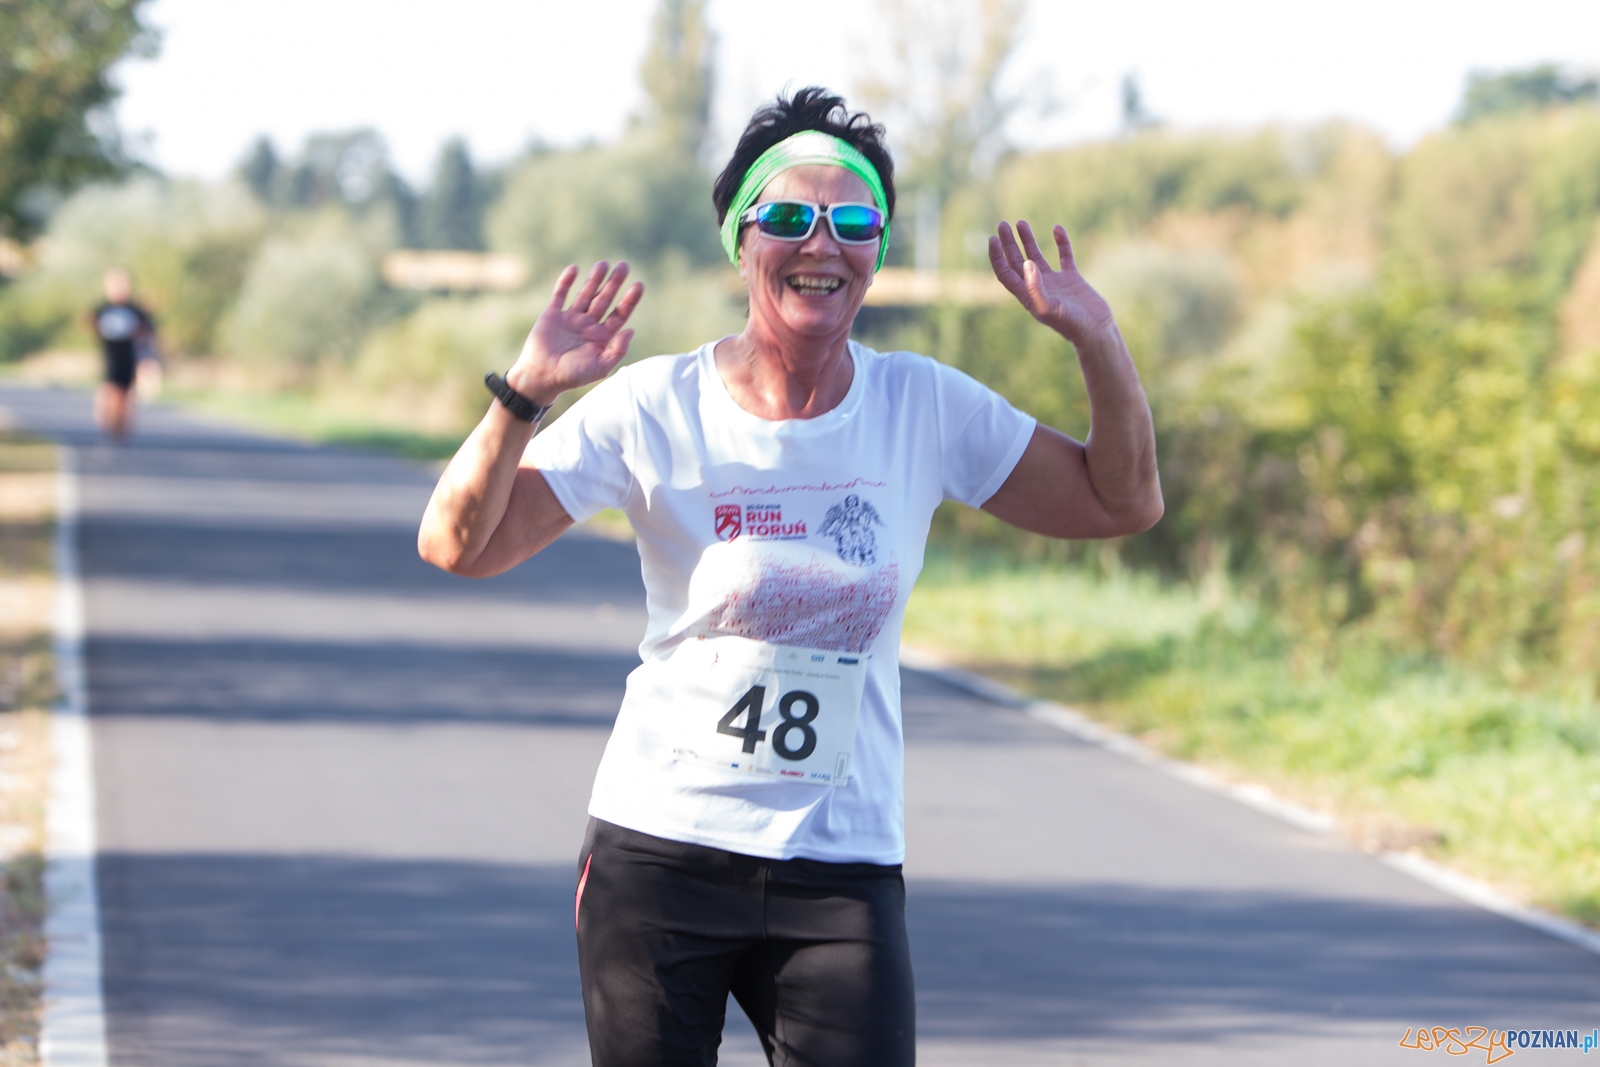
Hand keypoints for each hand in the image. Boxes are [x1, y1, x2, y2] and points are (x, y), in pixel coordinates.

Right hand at [505, 261, 644, 405]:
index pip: (619, 314)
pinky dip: (566, 282)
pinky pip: (560, 294)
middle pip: (604, 299)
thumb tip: (631, 330)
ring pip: (585, 293)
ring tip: (604, 264)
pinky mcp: (552, 314)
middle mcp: (588, 325)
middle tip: (624, 266)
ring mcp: (570, 318)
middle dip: (614, 283)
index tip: (639, 285)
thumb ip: (617, 350)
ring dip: (594, 279)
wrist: (541, 377)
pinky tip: (574, 269)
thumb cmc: (572, 376)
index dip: (629, 300)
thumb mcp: (600, 368)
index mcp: (601, 337)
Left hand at [988, 221, 1114, 348]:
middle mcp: (1038, 288)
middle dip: (1008, 243)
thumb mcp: (1048, 308)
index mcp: (1027, 296)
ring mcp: (1055, 282)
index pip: (1005, 273)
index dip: (997, 256)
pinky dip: (1061, 242)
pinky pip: (1065, 256)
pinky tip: (1057, 228)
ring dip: (1027, 240)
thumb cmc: (1071, 325)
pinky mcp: (1072, 278)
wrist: (1096, 331)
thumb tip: (1026, 263)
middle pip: (1016, 262)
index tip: (993, 238)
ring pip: (1036, 257)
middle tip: (1002, 224)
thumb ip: (1035, 288)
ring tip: (1020, 222)